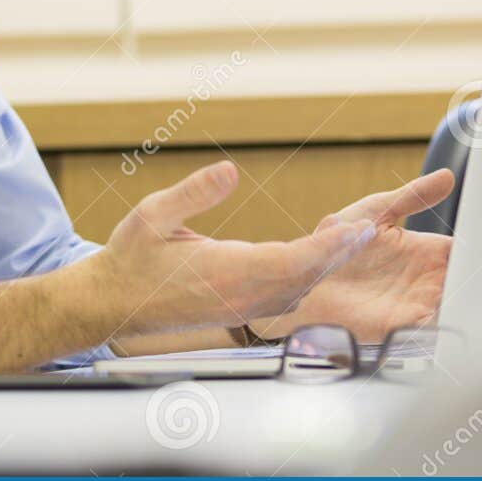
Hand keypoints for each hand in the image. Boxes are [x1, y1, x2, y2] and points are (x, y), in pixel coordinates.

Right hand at [94, 160, 378, 336]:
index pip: (291, 261)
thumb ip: (194, 192)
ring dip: (325, 265)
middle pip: (305, 277)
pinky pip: (284, 295)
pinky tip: (315, 258)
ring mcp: (242, 308)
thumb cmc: (130, 260)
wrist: (112, 305)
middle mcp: (241, 296)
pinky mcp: (240, 310)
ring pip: (298, 288)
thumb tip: (230, 170)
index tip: (357, 230)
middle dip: (339, 253)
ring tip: (350, 238)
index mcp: (225, 273)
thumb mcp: (152, 215)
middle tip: (369, 228)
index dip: (329, 247)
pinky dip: (306, 275)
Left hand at [245, 169, 454, 343]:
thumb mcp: (375, 211)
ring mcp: (417, 304)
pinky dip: (451, 324)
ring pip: (458, 306)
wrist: (304, 277)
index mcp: (425, 251)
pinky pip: (435, 329)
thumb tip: (447, 177)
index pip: (465, 252)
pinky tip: (462, 315)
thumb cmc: (337, 244)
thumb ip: (412, 196)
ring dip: (476, 304)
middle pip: (469, 282)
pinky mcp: (402, 326)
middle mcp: (426, 279)